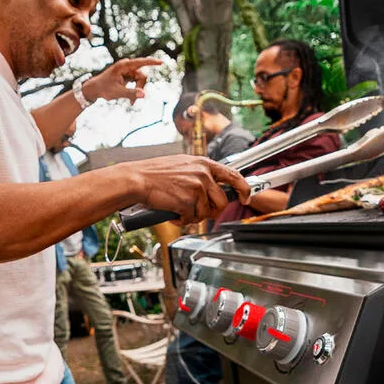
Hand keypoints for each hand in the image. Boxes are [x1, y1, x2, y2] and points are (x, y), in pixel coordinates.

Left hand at [79, 57, 160, 103]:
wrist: (95, 89)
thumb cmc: (104, 88)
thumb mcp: (117, 92)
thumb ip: (131, 93)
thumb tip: (144, 95)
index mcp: (123, 66)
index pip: (140, 62)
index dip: (151, 62)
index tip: (161, 62)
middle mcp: (127, 66)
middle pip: (142, 76)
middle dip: (140, 88)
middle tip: (133, 101)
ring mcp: (128, 71)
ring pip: (141, 81)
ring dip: (137, 91)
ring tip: (130, 102)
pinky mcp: (129, 76)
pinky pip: (137, 83)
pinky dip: (135, 91)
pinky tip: (131, 101)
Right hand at [126, 155, 251, 224]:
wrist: (137, 179)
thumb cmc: (154, 174)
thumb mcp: (182, 165)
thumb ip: (200, 174)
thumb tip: (212, 188)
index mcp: (203, 163)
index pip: (233, 175)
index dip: (244, 188)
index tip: (245, 197)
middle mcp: (203, 173)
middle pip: (222, 201)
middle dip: (212, 211)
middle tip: (198, 211)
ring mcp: (196, 187)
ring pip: (206, 212)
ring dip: (194, 216)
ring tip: (179, 209)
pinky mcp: (188, 201)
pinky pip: (192, 218)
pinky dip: (182, 219)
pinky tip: (172, 212)